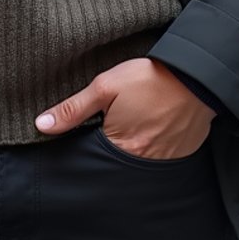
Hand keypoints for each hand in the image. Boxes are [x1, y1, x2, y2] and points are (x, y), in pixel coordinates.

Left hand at [35, 58, 214, 160]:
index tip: (84, 141)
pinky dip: (154, 148)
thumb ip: (73, 109)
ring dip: (133, 151)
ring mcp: (166, 159)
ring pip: (139, 163)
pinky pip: (162, 158)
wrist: (197, 75)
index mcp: (121, 147)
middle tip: (113, 129)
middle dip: (109, 153)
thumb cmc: (149, 78)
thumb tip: (41, 126)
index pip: (93, 161)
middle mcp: (143, 161)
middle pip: (116, 165)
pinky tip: (153, 129)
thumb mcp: (105, 87)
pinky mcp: (182, 152)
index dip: (86, 151)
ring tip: (134, 128)